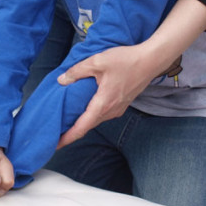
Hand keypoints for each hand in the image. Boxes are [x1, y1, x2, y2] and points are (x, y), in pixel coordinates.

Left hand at [56, 0, 205, 147]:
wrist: (150, 60)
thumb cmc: (126, 60)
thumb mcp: (97, 61)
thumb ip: (77, 71)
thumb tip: (61, 81)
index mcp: (103, 104)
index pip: (81, 127)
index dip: (67, 138)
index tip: (55, 144)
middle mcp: (111, 111)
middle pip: (87, 126)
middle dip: (71, 132)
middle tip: (55, 133)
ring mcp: (118, 109)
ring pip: (95, 120)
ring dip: (81, 123)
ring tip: (66, 123)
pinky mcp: (121, 104)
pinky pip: (103, 114)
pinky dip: (91, 116)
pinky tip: (84, 110)